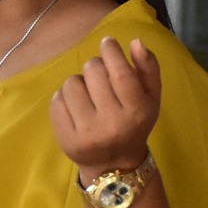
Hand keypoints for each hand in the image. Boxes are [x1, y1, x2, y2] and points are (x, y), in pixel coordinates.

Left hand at [50, 36, 160, 182]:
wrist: (114, 164)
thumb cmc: (135, 124)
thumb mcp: (151, 98)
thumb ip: (148, 68)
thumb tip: (135, 42)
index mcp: (137, 112)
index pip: (121, 74)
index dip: (112, 53)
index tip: (107, 42)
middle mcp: (112, 123)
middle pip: (94, 73)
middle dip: (95, 66)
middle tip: (99, 74)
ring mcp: (86, 133)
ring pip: (72, 83)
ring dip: (79, 82)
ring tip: (89, 94)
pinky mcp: (66, 138)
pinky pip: (57, 100)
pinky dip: (65, 97)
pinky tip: (77, 107)